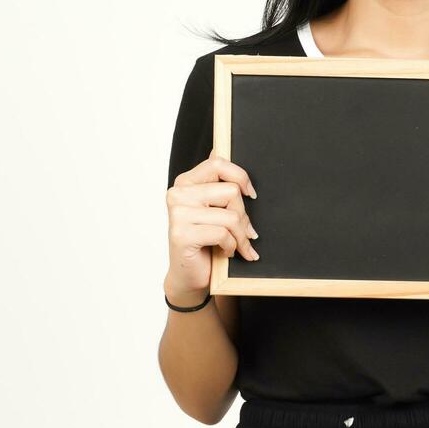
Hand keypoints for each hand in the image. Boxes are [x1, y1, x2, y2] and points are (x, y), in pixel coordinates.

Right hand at [165, 148, 259, 301]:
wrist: (190, 277)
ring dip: (240, 236)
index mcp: (185, 182)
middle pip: (231, 192)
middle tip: (244, 233)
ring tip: (236, 246)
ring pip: (230, 216)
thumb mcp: (212, 209)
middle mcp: (177, 194)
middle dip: (244, 217)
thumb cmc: (205, 242)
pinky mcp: (181, 234)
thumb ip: (214, 181)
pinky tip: (226, 253)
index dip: (241, 177)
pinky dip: (231, 247)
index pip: (218, 164)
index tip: (251, 193)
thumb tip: (218, 150)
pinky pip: (223, 234)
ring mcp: (177, 214)